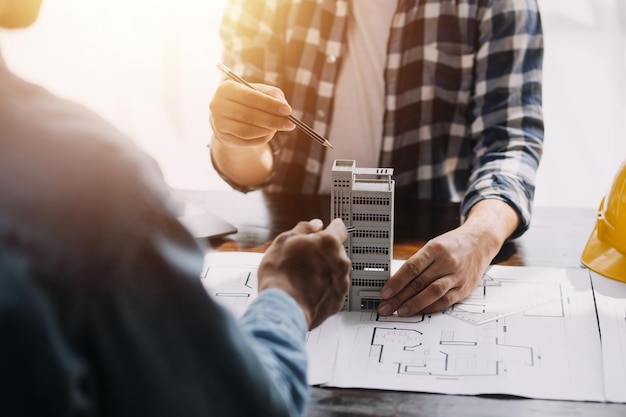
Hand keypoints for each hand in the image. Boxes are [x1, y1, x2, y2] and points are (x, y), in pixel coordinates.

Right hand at [209, 80, 295, 146]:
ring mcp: (218, 124)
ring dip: (267, 130)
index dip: (270, 104)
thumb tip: (283, 103)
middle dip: (272, 120)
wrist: (229, 116)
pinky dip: (261, 138)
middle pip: (248, 115)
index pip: (249, 97)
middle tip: (290, 123)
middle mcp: (217, 106)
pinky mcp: (223, 138)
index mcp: (226, 89)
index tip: (287, 110)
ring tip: (279, 127)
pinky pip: (246, 141)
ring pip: (247, 131)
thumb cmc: (248, 100)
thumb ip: (272, 94)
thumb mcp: (259, 91)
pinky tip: (270, 133)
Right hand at [258, 218, 350, 328]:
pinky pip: (332, 290)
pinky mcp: (337, 301)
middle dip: (324, 253)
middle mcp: (340, 262)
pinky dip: (323, 288)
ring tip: (303, 277)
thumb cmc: (280, 275)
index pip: (340, 229)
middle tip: (305, 258)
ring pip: (335, 272)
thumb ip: (304, 229)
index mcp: (329, 244)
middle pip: (336, 252)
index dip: (333, 227)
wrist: (282, 308)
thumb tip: (315, 225)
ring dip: (324, 271)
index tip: (330, 227)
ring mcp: (341, 283)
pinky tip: (307, 290)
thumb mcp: (284, 241)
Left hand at [377, 199, 517, 315]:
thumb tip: (397, 283)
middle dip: (400, 297)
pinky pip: (445, 301)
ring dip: (414, 305)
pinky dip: (430, 307)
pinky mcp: (464, 288)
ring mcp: (457, 276)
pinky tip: (418, 311)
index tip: (385, 292)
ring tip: (400, 311)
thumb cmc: (453, 245)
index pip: (412, 267)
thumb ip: (418, 263)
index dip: (397, 282)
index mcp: (436, 248)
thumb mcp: (434, 245)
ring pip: (433, 293)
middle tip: (386, 307)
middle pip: (419, 282)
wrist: (481, 242)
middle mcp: (447, 262)